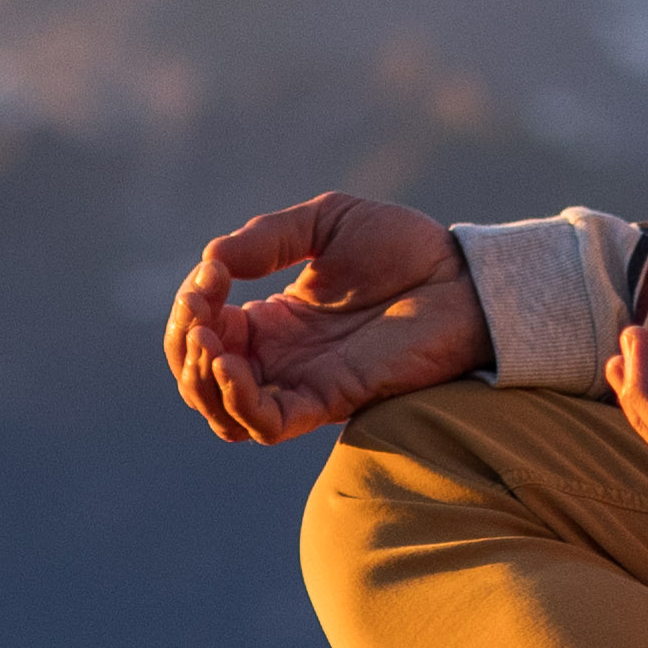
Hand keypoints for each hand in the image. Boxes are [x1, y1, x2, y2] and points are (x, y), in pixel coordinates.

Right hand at [166, 191, 490, 444]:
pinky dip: (238, 402)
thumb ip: (266, 238)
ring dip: (200, 379)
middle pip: (199, 379)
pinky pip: (268, 425)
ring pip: (225, 412)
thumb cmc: (404, 247)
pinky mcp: (331, 399)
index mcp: (274, 319)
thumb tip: (210, 263)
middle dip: (183, 345)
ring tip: (212, 340)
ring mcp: (303, 382)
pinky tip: (232, 363)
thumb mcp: (324, 223)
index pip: (203, 331)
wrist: (463, 276)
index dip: (190, 307)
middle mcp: (282, 358)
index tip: (213, 272)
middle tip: (202, 310)